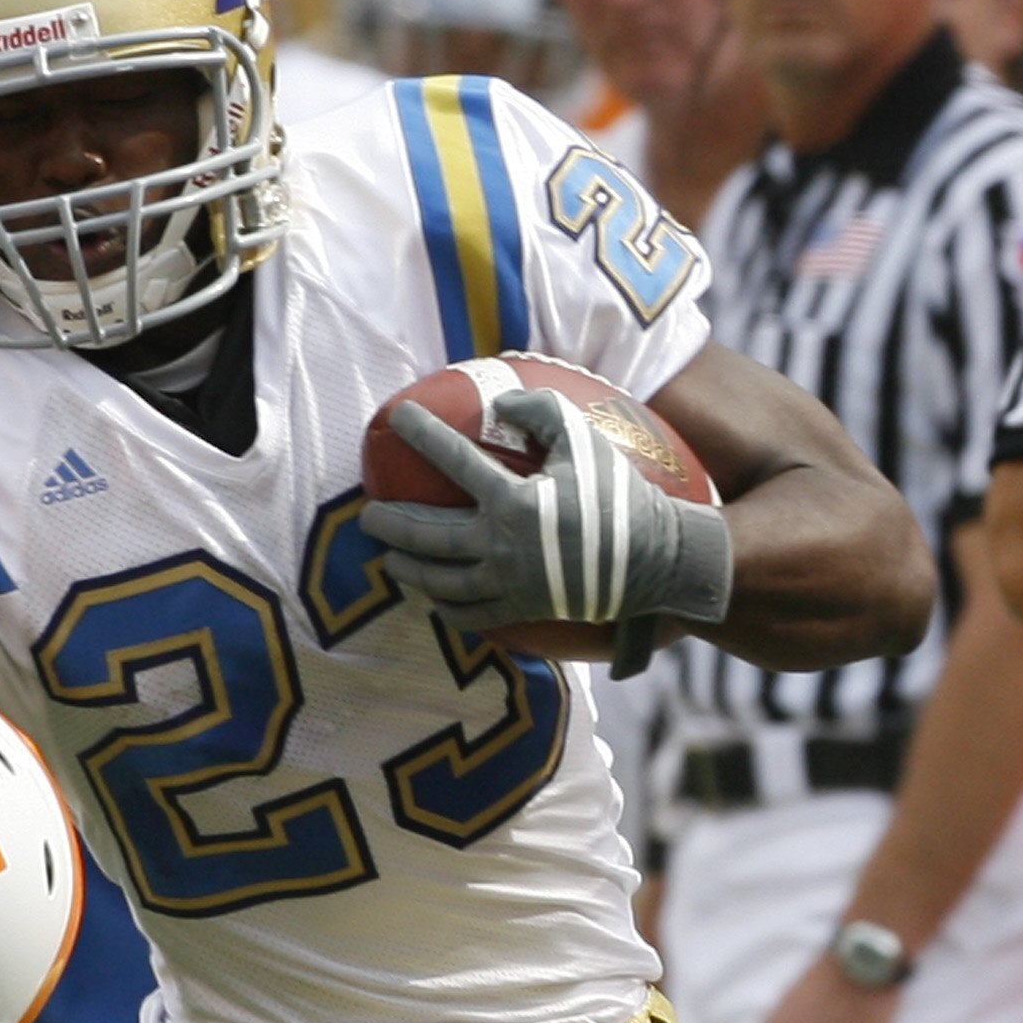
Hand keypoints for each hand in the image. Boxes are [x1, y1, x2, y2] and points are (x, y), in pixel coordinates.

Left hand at [367, 393, 731, 654]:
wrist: (654, 559)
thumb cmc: (619, 496)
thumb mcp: (586, 442)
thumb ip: (542, 413)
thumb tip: (499, 407)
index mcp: (514, 501)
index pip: (455, 461)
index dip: (424, 434)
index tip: (398, 417)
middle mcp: (500, 546)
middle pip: (427, 535)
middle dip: (390, 523)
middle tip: (368, 514)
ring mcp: (505, 584)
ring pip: (437, 580)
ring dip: (407, 567)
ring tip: (390, 556)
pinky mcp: (517, 610)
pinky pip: (467, 615)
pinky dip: (442, 607)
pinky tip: (430, 596)